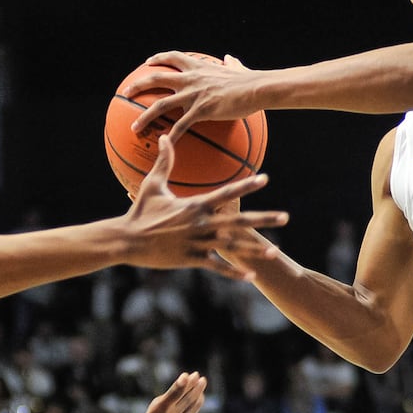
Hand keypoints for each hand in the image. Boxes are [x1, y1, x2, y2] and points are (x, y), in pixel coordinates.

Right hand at [125, 135, 286, 277]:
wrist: (127, 240)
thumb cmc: (139, 211)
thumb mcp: (152, 185)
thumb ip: (164, 161)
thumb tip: (165, 137)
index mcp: (195, 205)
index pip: (227, 193)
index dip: (246, 185)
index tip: (265, 178)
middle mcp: (201, 224)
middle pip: (239, 221)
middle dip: (263, 219)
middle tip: (285, 217)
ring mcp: (198, 243)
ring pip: (233, 247)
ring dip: (255, 249)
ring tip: (276, 251)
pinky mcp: (191, 260)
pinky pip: (217, 267)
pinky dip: (234, 272)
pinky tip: (251, 276)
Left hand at [126, 51, 258, 141]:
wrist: (256, 88)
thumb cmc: (250, 80)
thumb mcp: (238, 68)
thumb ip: (231, 64)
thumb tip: (230, 59)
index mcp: (198, 67)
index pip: (173, 58)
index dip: (158, 59)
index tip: (148, 62)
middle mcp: (191, 79)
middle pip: (156, 78)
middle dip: (138, 85)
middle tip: (126, 92)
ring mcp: (193, 95)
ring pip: (160, 104)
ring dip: (144, 116)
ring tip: (133, 127)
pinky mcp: (201, 110)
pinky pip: (180, 126)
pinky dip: (170, 137)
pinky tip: (163, 146)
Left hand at [126, 371, 207, 412]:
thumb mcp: (162, 410)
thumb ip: (174, 393)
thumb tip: (187, 375)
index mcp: (166, 407)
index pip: (182, 392)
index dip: (190, 384)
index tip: (197, 375)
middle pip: (186, 401)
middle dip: (195, 391)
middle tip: (203, 380)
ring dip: (194, 405)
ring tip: (200, 397)